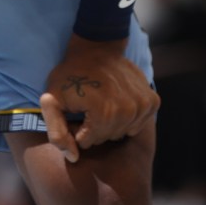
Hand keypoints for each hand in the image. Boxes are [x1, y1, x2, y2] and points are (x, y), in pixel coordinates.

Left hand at [40, 34, 159, 161]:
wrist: (96, 47)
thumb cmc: (71, 73)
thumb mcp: (52, 99)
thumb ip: (57, 132)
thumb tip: (73, 157)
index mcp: (104, 114)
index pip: (86, 142)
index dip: (78, 127)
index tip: (77, 109)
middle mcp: (127, 112)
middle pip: (105, 139)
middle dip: (94, 127)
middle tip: (88, 106)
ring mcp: (142, 106)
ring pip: (122, 133)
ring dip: (110, 123)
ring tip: (102, 102)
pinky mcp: (152, 101)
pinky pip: (138, 124)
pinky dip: (128, 118)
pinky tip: (118, 102)